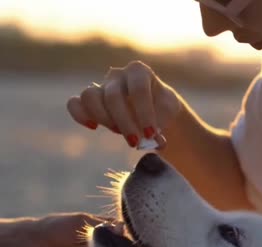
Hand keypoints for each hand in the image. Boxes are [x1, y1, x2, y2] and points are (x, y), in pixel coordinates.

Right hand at [67, 60, 182, 147]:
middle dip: (125, 122)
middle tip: (135, 142)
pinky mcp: (89, 100)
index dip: (144, 113)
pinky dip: (80, 116)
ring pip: (90, 96)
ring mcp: (101, 85)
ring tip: (118, 131)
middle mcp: (117, 74)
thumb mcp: (168, 111)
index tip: (151, 134)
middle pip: (113, 96)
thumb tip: (151, 139)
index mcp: (139, 71)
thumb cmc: (162, 108)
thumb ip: (161, 121)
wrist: (154, 109)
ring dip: (104, 119)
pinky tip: (94, 127)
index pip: (138, 89)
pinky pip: (74, 103)